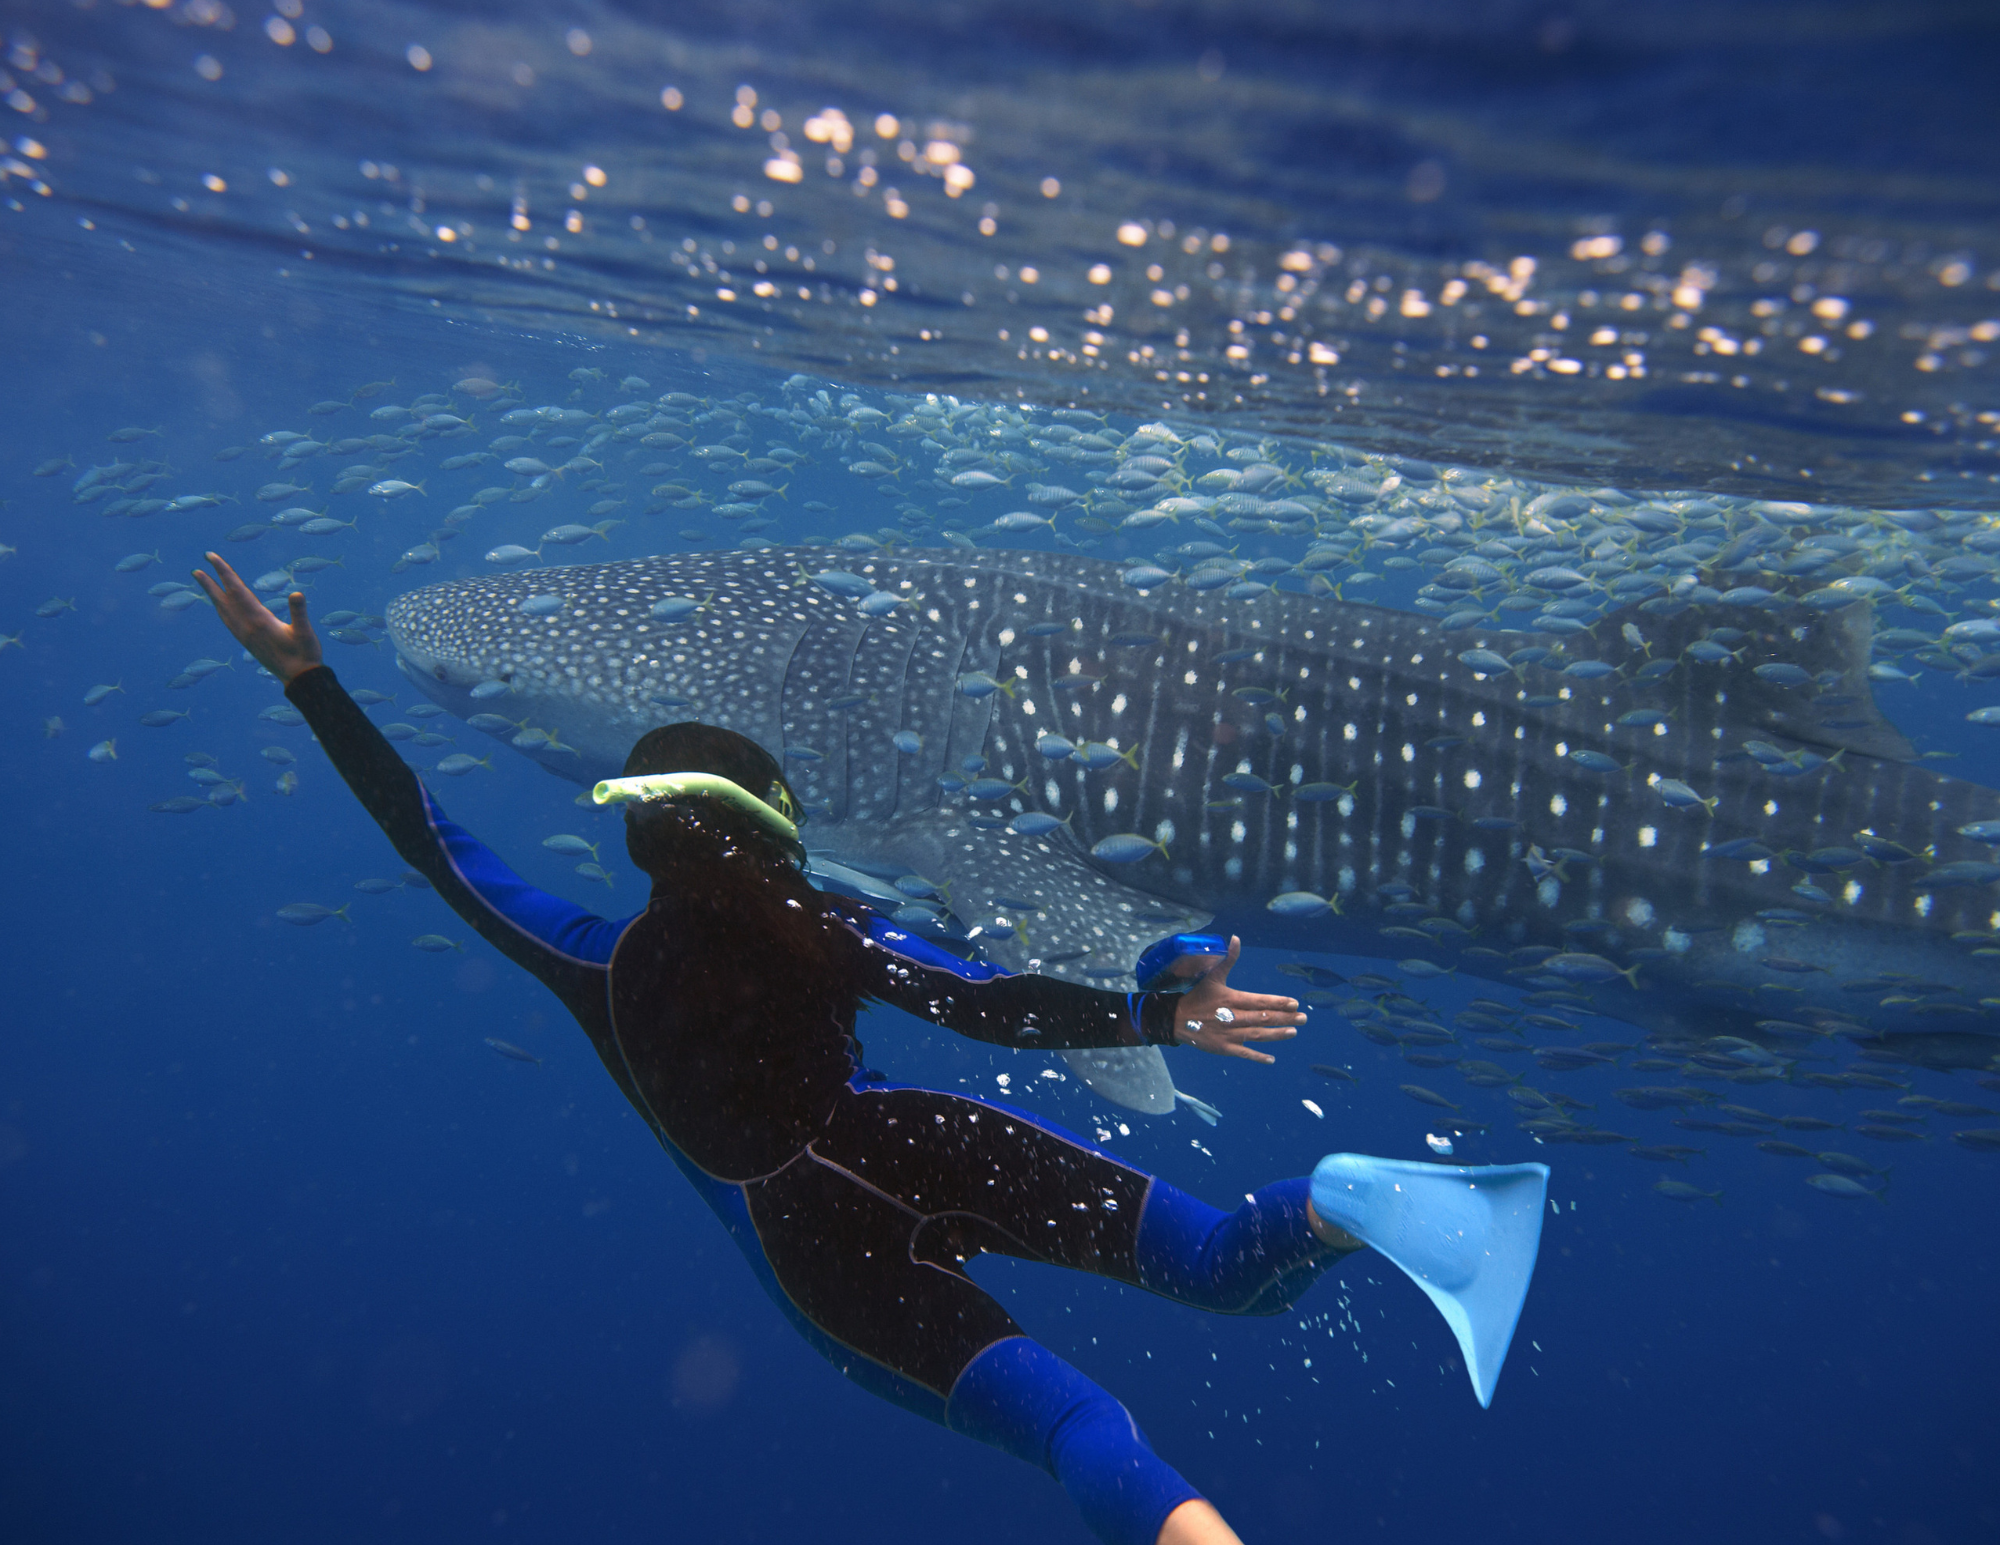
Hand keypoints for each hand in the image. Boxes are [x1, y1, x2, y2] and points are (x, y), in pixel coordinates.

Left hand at [192, 552, 322, 683]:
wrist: (299, 679)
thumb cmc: (305, 654)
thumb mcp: (306, 632)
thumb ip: (300, 612)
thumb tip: (296, 593)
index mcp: (258, 620)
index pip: (237, 590)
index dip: (224, 572)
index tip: (211, 558)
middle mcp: (246, 626)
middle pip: (224, 599)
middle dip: (210, 582)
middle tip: (196, 569)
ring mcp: (244, 635)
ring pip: (222, 610)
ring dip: (212, 595)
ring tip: (203, 583)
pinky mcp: (246, 642)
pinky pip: (227, 621)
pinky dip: (220, 609)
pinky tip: (219, 607)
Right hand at [1171, 936, 1303, 1063]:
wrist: (1177, 1019)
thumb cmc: (1198, 996)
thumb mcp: (1212, 976)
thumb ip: (1228, 959)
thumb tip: (1236, 938)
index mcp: (1232, 999)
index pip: (1259, 1001)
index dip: (1278, 1002)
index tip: (1294, 1003)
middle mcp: (1233, 1017)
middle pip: (1263, 1018)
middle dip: (1285, 1018)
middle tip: (1304, 1018)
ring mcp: (1229, 1035)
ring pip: (1258, 1035)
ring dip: (1277, 1034)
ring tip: (1294, 1032)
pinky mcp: (1224, 1048)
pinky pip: (1244, 1053)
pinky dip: (1258, 1056)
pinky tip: (1272, 1059)